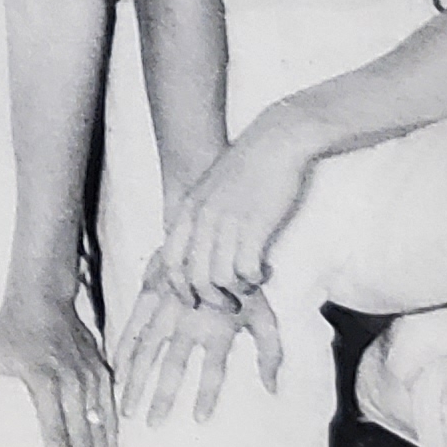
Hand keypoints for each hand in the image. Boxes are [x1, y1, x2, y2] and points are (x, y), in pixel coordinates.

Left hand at [0, 288, 115, 446]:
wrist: (42, 295)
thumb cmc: (7, 329)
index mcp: (43, 381)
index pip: (56, 435)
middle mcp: (72, 383)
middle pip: (83, 440)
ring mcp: (91, 378)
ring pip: (101, 431)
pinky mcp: (102, 373)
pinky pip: (111, 413)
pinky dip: (114, 441)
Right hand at [114, 256, 287, 426]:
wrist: (215, 234)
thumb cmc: (242, 282)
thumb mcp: (264, 315)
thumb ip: (271, 353)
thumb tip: (273, 389)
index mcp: (219, 328)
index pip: (213, 369)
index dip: (206, 394)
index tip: (198, 419)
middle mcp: (190, 322)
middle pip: (173, 367)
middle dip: (162, 397)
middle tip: (151, 423)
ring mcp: (166, 308)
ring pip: (147, 351)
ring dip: (136, 380)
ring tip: (126, 407)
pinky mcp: (149, 294)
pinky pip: (132, 326)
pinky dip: (122, 349)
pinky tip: (115, 370)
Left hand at [160, 114, 318, 303]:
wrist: (276, 141)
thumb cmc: (249, 165)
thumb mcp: (213, 188)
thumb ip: (203, 214)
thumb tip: (203, 246)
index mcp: (190, 209)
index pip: (170, 260)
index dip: (180, 287)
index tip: (195, 300)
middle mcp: (203, 218)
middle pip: (193, 276)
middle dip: (210, 299)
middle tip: (229, 305)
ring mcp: (227, 223)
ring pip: (219, 278)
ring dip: (236, 291)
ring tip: (251, 284)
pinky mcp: (254, 226)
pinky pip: (246, 271)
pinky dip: (255, 280)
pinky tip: (265, 271)